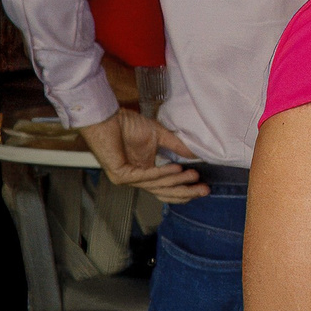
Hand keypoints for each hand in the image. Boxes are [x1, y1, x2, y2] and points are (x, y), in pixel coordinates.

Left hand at [79, 109, 205, 201]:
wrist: (107, 117)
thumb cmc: (127, 124)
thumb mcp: (160, 136)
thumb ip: (176, 147)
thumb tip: (196, 155)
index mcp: (145, 172)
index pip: (166, 189)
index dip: (184, 190)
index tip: (203, 187)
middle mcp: (137, 179)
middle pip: (164, 193)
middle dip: (185, 192)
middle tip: (204, 189)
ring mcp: (127, 179)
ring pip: (156, 186)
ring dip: (177, 181)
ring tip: (193, 175)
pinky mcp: (120, 175)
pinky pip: (145, 177)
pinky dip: (162, 173)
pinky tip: (177, 168)